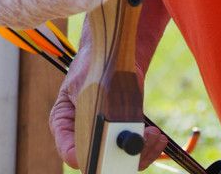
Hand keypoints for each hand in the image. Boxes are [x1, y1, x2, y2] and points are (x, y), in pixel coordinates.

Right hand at [51, 36, 167, 169]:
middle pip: (98, 163)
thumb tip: (111, 128)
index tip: (111, 149)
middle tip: (142, 143)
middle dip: (122, 158)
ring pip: (118, 161)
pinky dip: (148, 148)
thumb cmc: (92, 65)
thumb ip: (95, 107)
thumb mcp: (90, 83)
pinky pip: (133, 152)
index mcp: (63, 124)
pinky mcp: (120, 134)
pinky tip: (157, 137)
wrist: (110, 57)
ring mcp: (102, 137)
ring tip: (154, 136)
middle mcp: (81, 136)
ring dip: (141, 154)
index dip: (91, 158)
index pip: (72, 154)